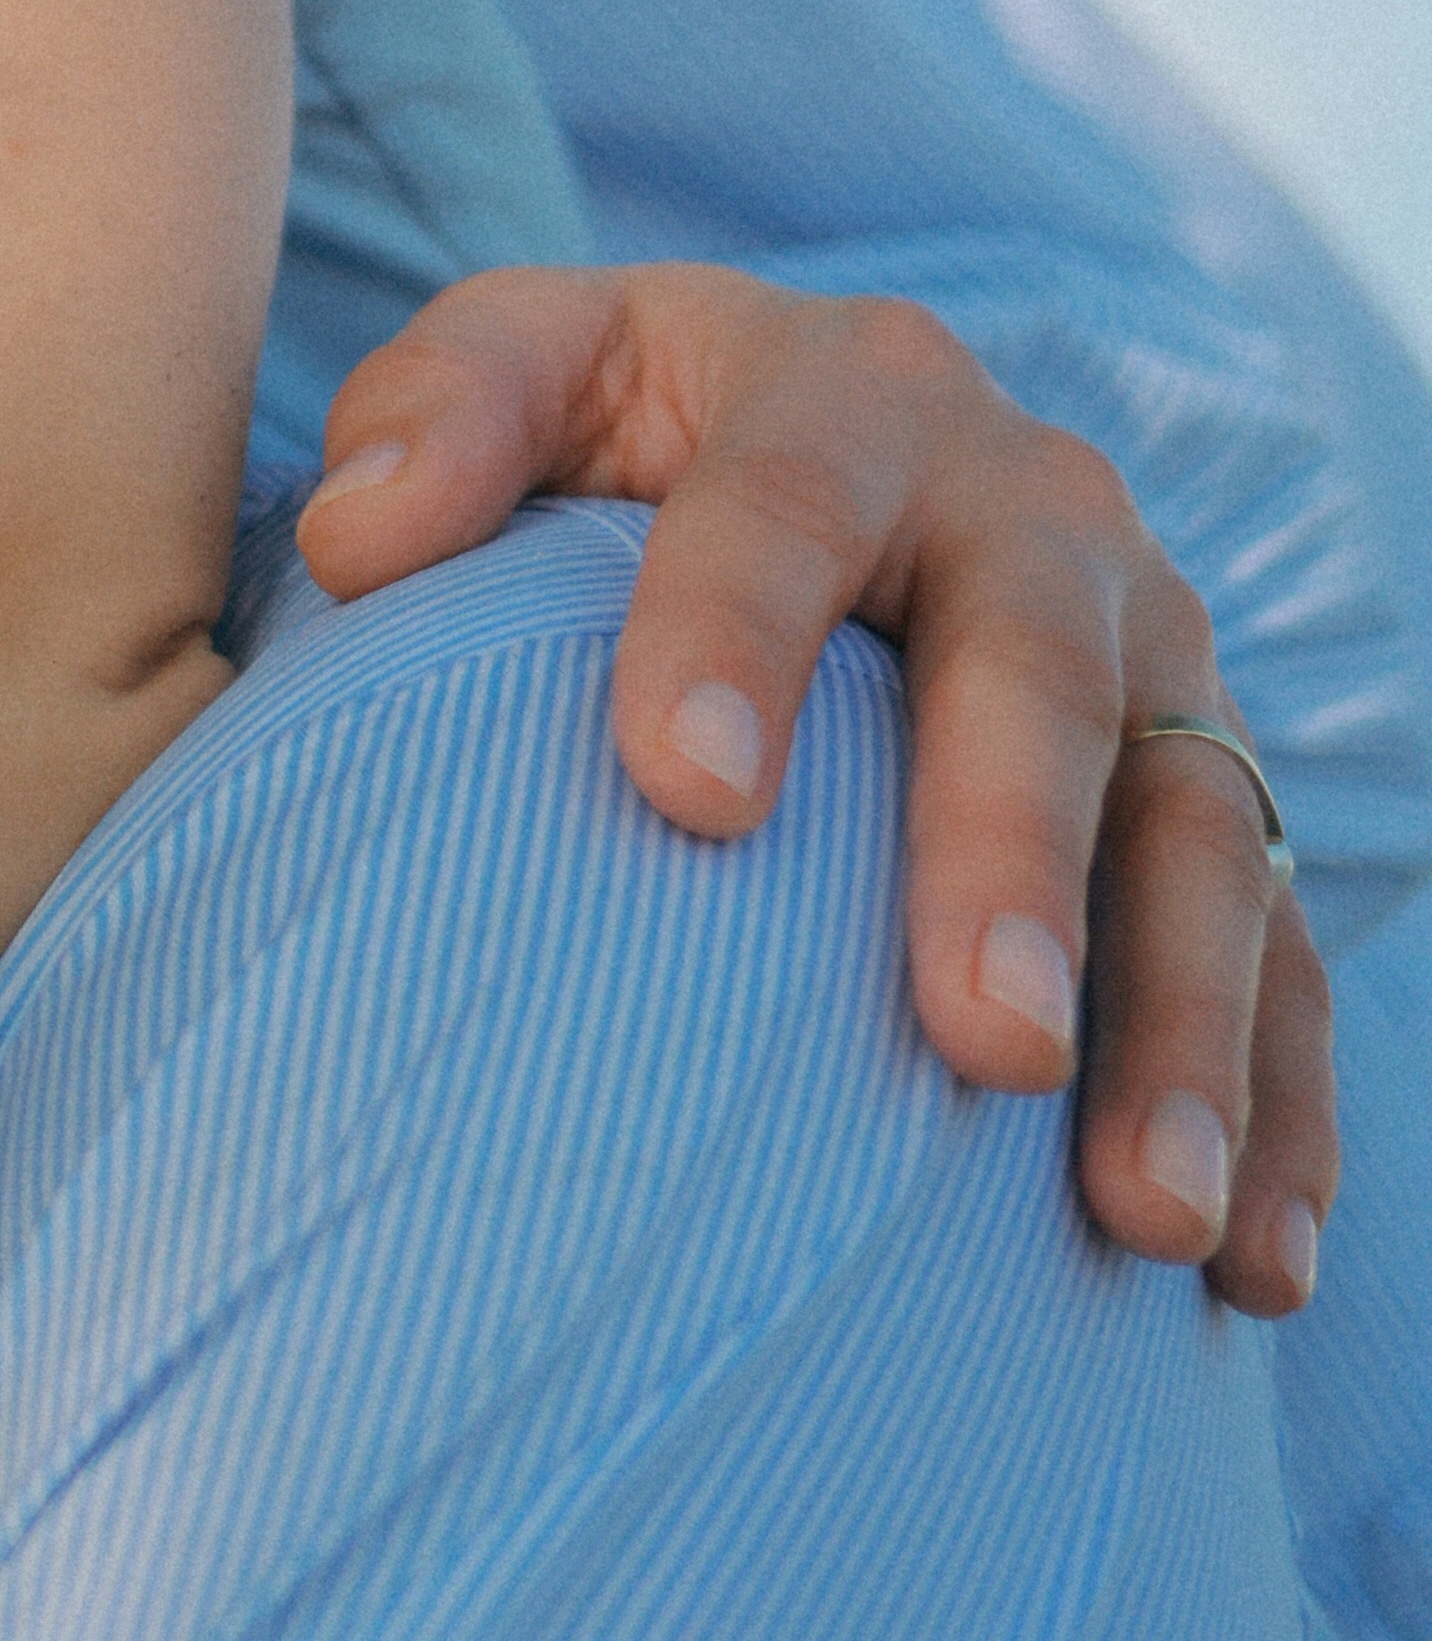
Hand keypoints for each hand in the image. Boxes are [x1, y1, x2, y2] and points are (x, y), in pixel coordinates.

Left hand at [299, 265, 1330, 1311]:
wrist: (829, 450)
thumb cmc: (630, 439)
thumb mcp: (538, 370)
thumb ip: (442, 417)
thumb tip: (360, 532)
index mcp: (852, 396)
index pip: (788, 503)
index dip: (736, 634)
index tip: (687, 794)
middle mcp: (1035, 513)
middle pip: (1036, 678)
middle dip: (1015, 859)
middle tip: (983, 1044)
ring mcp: (1153, 661)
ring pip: (1199, 835)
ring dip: (1183, 1030)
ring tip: (1142, 1212)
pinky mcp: (1214, 797)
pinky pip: (1278, 957)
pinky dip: (1279, 1112)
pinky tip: (1252, 1270)